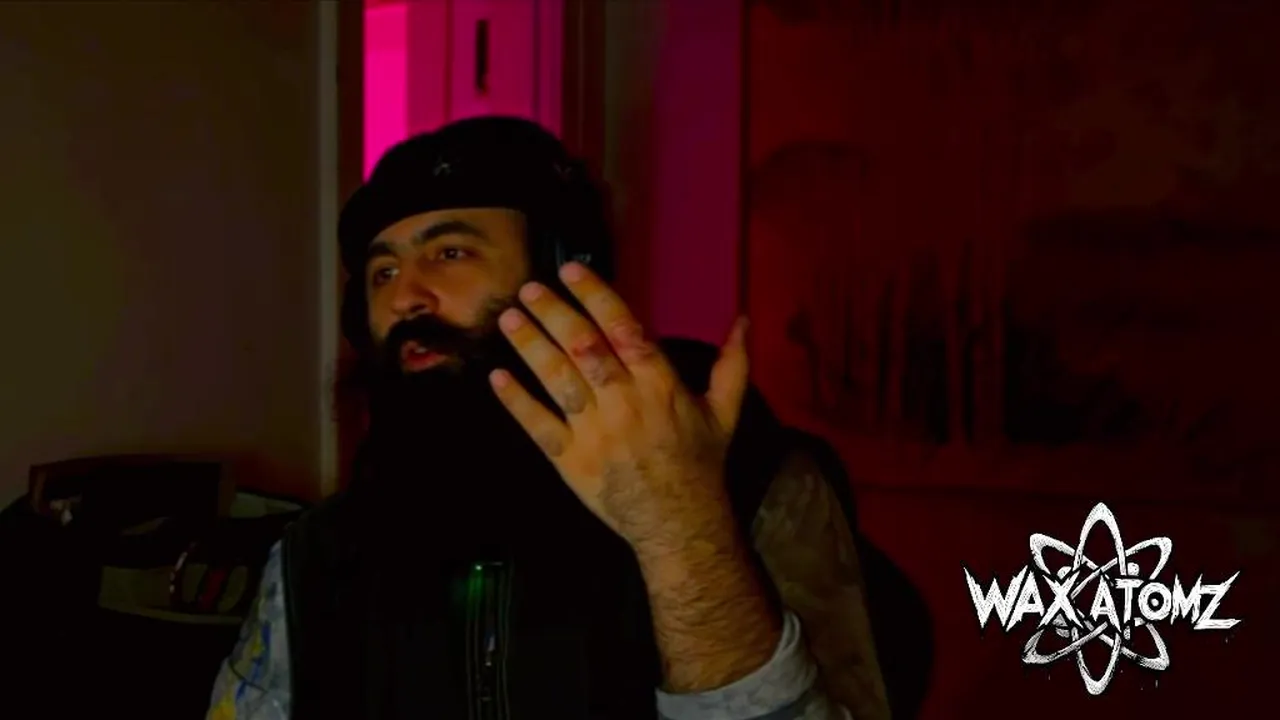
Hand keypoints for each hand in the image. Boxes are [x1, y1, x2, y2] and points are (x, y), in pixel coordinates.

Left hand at [489, 261, 750, 552]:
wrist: (679, 522)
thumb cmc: (700, 463)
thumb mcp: (725, 411)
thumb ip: (733, 363)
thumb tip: (745, 320)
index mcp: (659, 383)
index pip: (623, 328)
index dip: (595, 296)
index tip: (571, 270)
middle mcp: (624, 401)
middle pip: (584, 347)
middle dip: (554, 314)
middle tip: (529, 288)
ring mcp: (594, 431)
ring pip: (557, 380)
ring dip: (530, 347)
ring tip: (509, 318)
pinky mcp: (570, 460)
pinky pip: (538, 425)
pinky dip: (517, 401)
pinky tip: (496, 377)